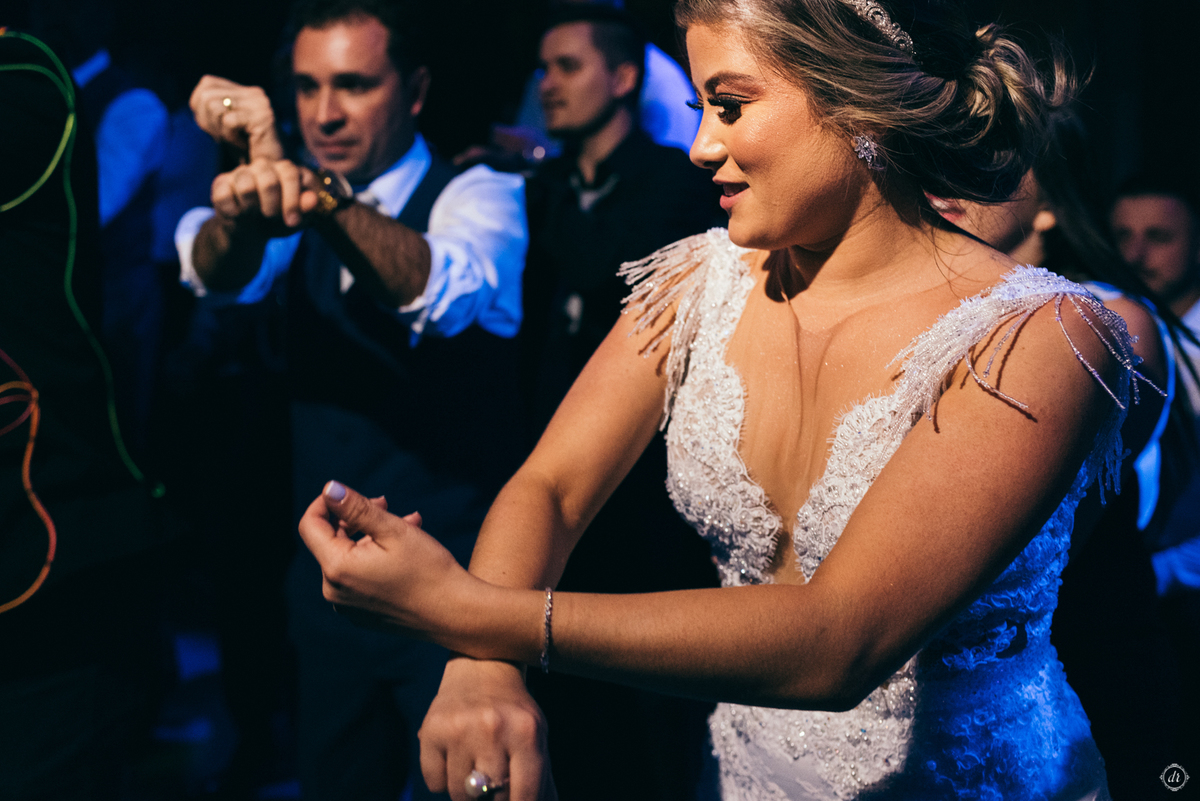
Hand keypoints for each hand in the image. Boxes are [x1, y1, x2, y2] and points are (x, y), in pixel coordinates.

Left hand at [190, 75, 283, 160]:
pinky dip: (230, 138)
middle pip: (206, 95)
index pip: (207, 83)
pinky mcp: (263, 118)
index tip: (214, 128)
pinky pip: (228, 122)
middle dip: (206, 121)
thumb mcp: (226, 128)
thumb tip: (195, 101)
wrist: (273, 174)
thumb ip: (213, 110)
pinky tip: (243, 145)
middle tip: (222, 138)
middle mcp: (254, 94)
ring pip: (214, 106)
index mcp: (245, 92)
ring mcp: (260, 104)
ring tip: (234, 141)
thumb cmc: (249, 153)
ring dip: (219, 130)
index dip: (200, 107)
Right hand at [210, 157, 319, 229]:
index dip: (292, 199)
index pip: (290, 173)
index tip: (293, 221)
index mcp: (285, 171)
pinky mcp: (221, 183)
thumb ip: (306, 210)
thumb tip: (313, 200)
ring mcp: (241, 172)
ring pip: (246, 186)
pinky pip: (225, 195)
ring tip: (254, 215)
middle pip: (269, 180)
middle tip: (272, 218)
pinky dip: (234, 211)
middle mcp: (263, 166)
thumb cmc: (278, 221)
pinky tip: (238, 215)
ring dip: (252, 208)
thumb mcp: (295, 221)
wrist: (250, 232)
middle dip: (273, 206)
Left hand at [298, 481, 470, 638]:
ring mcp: (348, 606)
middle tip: (387, 504)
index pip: (310, 526)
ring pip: (349, 558)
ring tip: (407, 523)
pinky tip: (405, 550)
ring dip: (371, 536)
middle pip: (332, 542)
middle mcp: (334, 592)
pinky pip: (359, 578)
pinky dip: (375, 559)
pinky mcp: (363, 614)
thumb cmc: (428, 569)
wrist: (456, 615)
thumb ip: (357, 508)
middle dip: (356, 519)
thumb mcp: (393, 530)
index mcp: (337, 568)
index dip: (325, 503)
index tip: (350, 493)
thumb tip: (328, 488)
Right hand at [420, 658, 557, 800]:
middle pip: (490, 799)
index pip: (525, 795)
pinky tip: (454, 757)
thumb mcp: (536, 736)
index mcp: (526, 732)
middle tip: (493, 784)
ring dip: (466, 791)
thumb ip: (541, 779)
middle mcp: (493, 728)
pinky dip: (442, 780)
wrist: (481, 668)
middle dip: (492, 799)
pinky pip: (434, 782)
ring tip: (474, 766)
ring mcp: (459, 729)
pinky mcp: (431, 730)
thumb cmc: (513, 711)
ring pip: (459, 795)